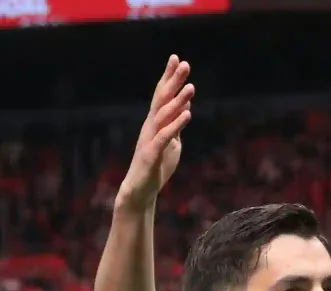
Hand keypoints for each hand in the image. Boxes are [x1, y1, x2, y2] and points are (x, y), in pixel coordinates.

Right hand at [116, 55, 193, 210]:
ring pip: (163, 115)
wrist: (139, 191)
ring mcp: (149, 139)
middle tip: (184, 63)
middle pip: (162, 99)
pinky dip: (176, 124)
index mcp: (156, 123)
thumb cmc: (155, 167)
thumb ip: (176, 126)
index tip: (178, 59)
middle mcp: (150, 126)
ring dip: (178, 101)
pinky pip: (165, 136)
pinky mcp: (150, 154)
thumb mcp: (172, 144)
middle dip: (172, 81)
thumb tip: (185, 107)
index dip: (169, 77)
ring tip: (191, 87)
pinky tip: (188, 114)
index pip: (162, 96)